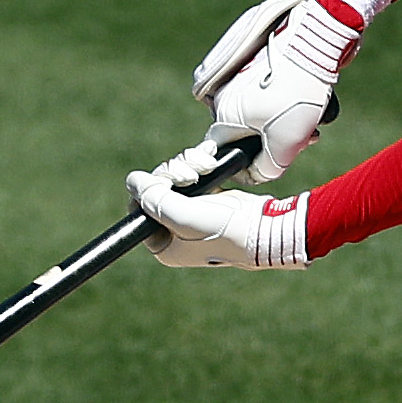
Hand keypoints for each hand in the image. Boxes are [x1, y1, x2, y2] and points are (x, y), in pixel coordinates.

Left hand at [129, 140, 309, 269]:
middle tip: (191, 174)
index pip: (139, 210)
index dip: (148, 189)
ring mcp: (191, 214)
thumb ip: (155, 198)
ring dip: (188, 165)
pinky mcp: (207, 199)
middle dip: (172, 173)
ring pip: (174, 178)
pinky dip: (198, 163)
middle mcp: (174, 231)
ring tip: (206, 165)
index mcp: (164, 245)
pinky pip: (191, 174)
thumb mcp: (184, 216)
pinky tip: (210, 157)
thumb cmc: (228, 230)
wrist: (269, 227)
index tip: (167, 180)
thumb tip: (132, 181)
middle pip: (156, 189)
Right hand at [191, 0, 378, 180]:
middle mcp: (225, 95)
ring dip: (286, 123)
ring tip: (313, 120)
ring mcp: (241, 77)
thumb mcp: (287, 143)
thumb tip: (259, 173)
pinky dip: (288, 102)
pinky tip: (309, 100)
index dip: (247, 165)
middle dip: (276, 142)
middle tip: (304, 140)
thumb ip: (268, 168)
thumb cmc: (298, 93)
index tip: (271, 166)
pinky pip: (270, 94)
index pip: (224, 152)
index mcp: (223, 115)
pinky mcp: (259, 64)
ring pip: (262, 114)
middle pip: (247, 133)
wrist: (314, 39)